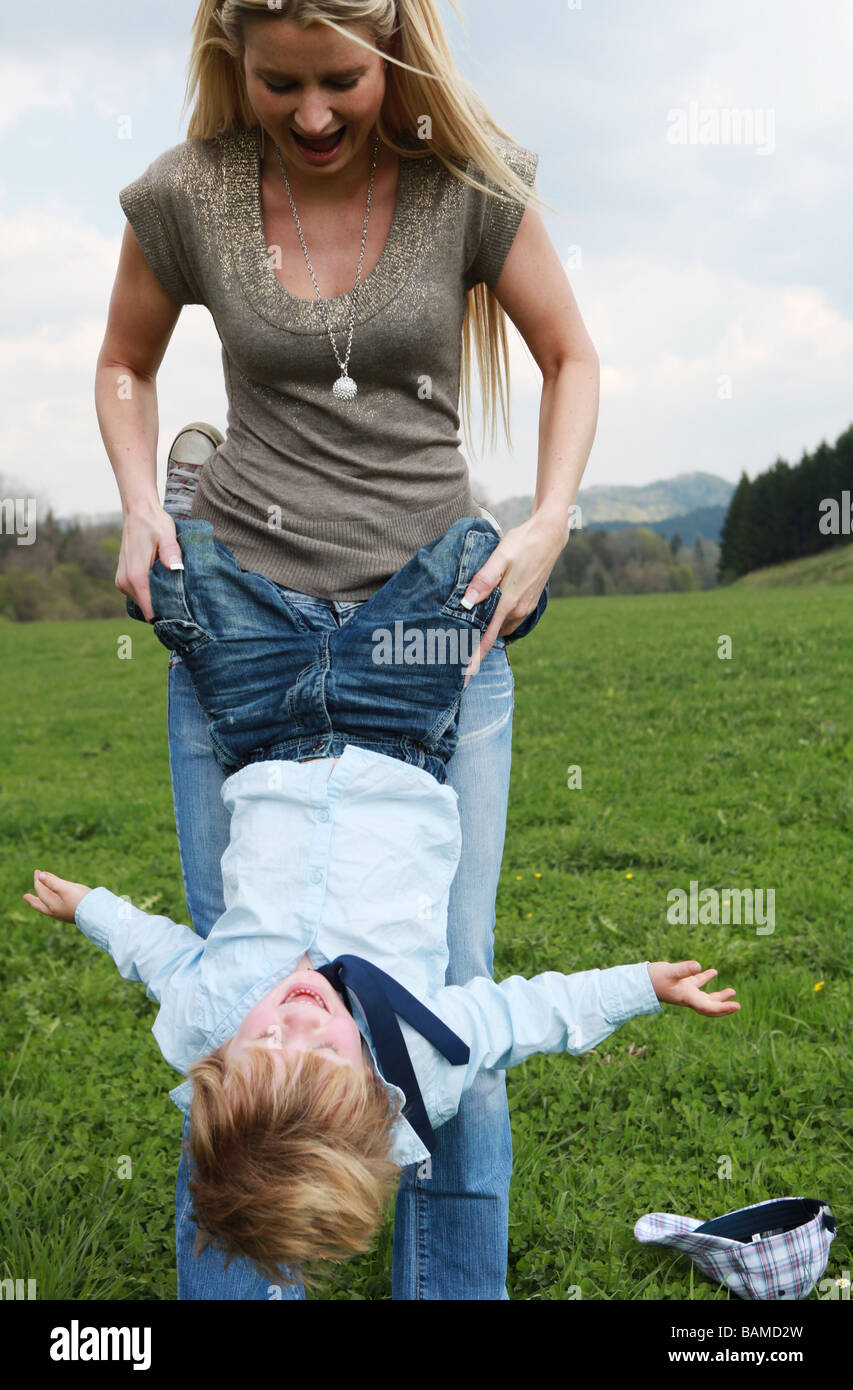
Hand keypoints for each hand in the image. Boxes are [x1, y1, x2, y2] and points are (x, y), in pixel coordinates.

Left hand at [23, 870, 92, 923]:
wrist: (97, 914)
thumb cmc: (81, 901)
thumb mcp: (66, 888)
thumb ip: (53, 882)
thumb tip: (40, 875)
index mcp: (52, 905)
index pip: (41, 891)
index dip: (38, 880)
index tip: (38, 872)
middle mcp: (55, 912)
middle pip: (40, 905)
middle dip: (33, 899)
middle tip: (25, 896)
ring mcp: (62, 915)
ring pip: (47, 908)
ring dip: (41, 901)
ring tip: (38, 900)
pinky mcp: (70, 915)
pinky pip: (55, 909)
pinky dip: (51, 903)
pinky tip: (55, 903)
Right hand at [115, 506, 183, 621]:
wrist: (138, 512)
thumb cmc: (154, 523)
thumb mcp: (167, 534)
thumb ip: (171, 551)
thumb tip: (175, 567)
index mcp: (136, 576)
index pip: (150, 610)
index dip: (167, 616)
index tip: (183, 618)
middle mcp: (125, 582)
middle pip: (148, 609)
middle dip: (165, 609)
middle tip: (185, 605)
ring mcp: (122, 582)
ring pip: (143, 603)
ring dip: (158, 601)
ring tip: (176, 593)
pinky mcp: (123, 580)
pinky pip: (139, 595)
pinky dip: (151, 594)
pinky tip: (164, 586)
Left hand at [463, 513, 566, 679]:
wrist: (549, 536)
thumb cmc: (522, 543)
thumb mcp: (500, 557)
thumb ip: (483, 579)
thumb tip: (467, 601)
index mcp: (508, 603)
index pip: (487, 638)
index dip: (474, 658)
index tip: (465, 676)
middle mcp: (517, 610)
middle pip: (492, 635)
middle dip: (476, 645)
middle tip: (456, 651)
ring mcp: (524, 607)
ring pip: (501, 628)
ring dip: (487, 632)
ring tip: (468, 634)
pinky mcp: (528, 601)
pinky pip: (509, 620)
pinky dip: (497, 622)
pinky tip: (487, 614)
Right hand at [646, 960, 740, 1016]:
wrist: (640, 981)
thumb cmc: (654, 978)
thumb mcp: (669, 972)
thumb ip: (683, 969)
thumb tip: (698, 965)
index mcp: (687, 997)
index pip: (708, 1007)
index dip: (723, 1008)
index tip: (736, 1006)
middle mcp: (688, 996)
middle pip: (709, 1005)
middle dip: (723, 1006)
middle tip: (737, 1005)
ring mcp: (685, 990)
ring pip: (705, 995)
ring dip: (718, 995)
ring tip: (732, 991)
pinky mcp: (681, 983)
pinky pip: (697, 982)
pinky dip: (706, 978)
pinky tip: (713, 972)